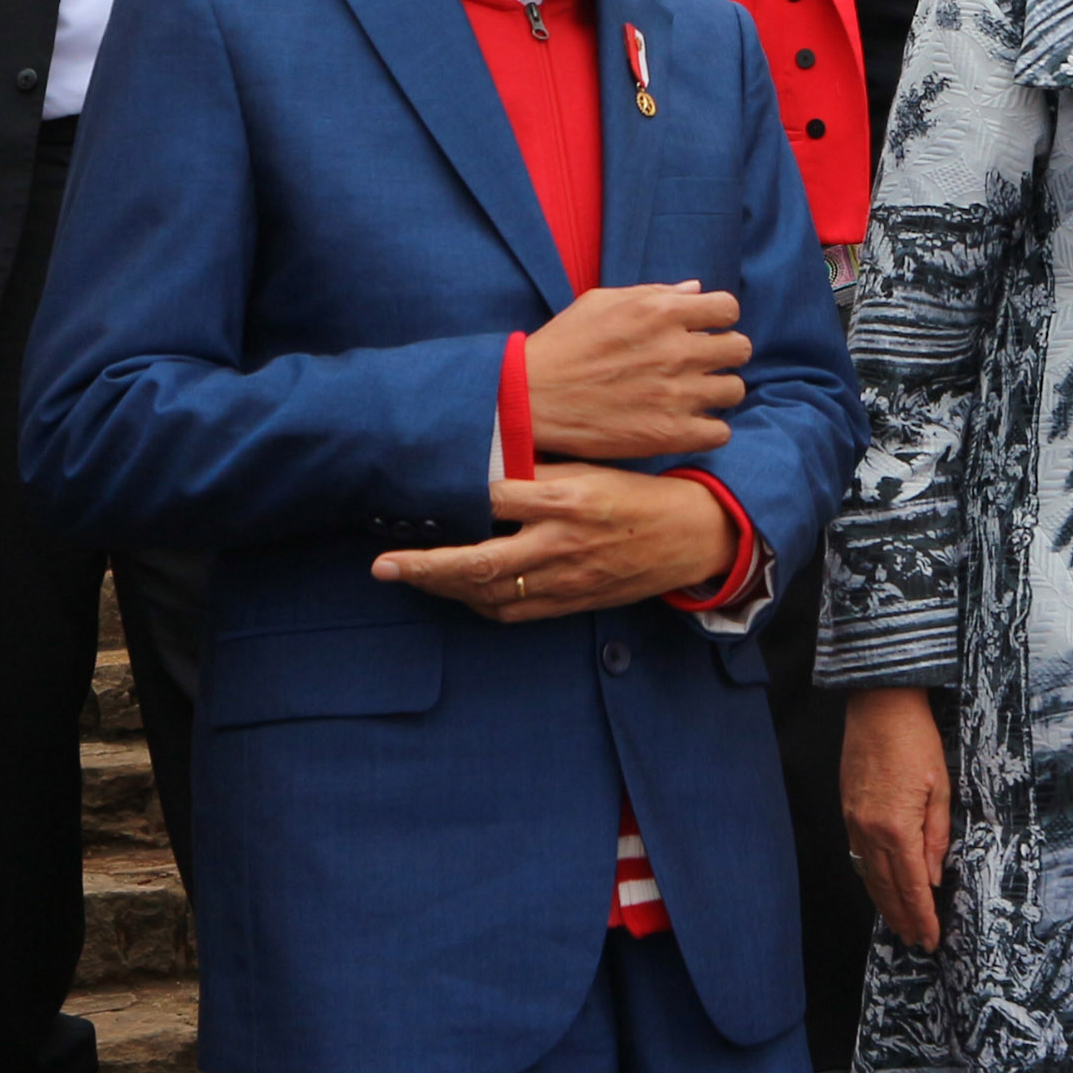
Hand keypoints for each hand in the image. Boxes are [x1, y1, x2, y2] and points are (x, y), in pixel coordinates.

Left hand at [370, 466, 734, 619]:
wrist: (689, 536)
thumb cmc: (637, 493)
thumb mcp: (593, 467)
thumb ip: (542, 470)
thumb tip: (486, 460)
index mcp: (568, 498)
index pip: (496, 498)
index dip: (453, 497)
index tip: (415, 490)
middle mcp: (562, 542)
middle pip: (481, 562)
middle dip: (425, 566)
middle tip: (382, 565)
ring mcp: (565, 579)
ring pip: (491, 593)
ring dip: (444, 588)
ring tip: (407, 575)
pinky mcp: (571, 601)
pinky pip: (514, 612)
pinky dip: (478, 604)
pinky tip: (456, 592)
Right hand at [525, 283, 745, 461]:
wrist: (530, 397)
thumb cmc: (563, 345)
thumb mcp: (602, 302)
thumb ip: (654, 293)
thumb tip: (695, 290)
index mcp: (661, 312)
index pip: (728, 309)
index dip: (718, 319)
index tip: (704, 330)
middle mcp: (676, 351)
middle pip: (739, 348)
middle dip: (723, 353)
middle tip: (702, 363)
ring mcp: (675, 394)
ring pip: (734, 389)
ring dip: (718, 391)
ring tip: (695, 394)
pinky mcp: (669, 433)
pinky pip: (720, 432)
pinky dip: (709, 429)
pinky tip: (688, 422)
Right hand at [843, 688, 953, 950]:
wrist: (878, 705)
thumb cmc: (915, 740)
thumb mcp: (940, 788)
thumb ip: (936, 836)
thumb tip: (932, 877)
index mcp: (897, 826)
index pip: (911, 885)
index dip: (922, 915)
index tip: (931, 938)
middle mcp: (870, 830)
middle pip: (886, 888)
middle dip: (902, 918)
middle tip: (916, 942)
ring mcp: (854, 821)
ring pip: (869, 876)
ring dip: (884, 905)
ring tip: (899, 926)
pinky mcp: (848, 811)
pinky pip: (858, 856)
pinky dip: (871, 879)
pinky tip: (880, 888)